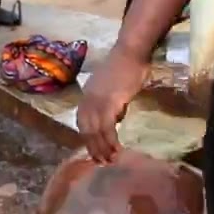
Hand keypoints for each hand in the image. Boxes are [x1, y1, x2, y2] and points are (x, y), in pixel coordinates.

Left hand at [76, 44, 149, 162]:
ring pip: (95, 130)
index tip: (94, 150)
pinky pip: (106, 126)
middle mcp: (88, 98)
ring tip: (109, 160)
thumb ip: (113, 101)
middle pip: (86, 128)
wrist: (131, 51)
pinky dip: (110, 140)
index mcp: (88, 94)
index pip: (82, 120)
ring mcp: (97, 100)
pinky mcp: (109, 102)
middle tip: (101, 161)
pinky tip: (116, 148)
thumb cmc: (127, 65)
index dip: (87, 137)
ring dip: (101, 147)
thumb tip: (117, 116)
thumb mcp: (115, 86)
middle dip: (93, 147)